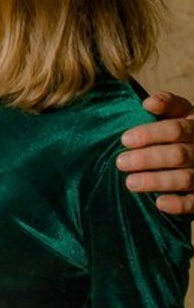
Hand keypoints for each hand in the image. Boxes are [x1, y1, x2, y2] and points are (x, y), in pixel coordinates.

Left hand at [117, 91, 193, 214]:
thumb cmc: (180, 127)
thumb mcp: (178, 111)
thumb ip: (166, 103)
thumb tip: (148, 103)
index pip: (175, 129)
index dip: (150, 134)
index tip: (124, 140)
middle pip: (178, 155)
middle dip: (148, 159)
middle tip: (121, 162)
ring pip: (186, 178)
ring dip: (157, 181)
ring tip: (130, 182)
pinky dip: (179, 204)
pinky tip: (159, 203)